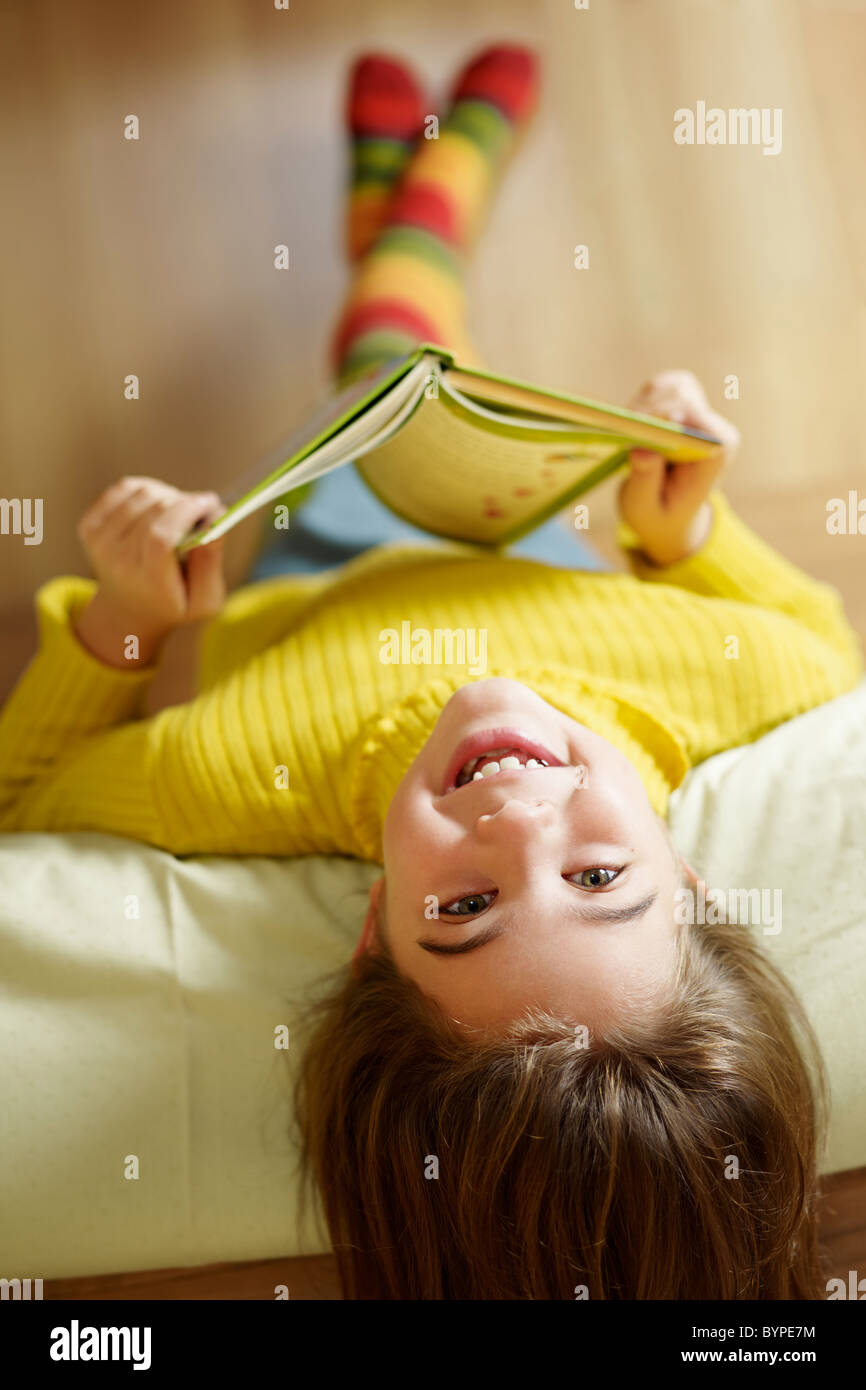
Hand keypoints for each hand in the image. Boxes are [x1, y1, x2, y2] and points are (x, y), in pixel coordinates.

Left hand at [74, 477, 225, 667]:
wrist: (127, 609)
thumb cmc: (173, 603)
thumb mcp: (204, 600)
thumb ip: (211, 561)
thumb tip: (216, 515)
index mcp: (147, 581)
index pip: (160, 537)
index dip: (186, 512)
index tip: (209, 503)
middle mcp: (117, 560)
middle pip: (154, 510)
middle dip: (185, 501)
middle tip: (201, 510)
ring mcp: (99, 541)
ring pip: (142, 494)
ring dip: (168, 495)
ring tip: (179, 513)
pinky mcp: (89, 526)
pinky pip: (125, 488)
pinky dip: (147, 489)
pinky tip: (157, 507)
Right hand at [618, 370, 739, 566]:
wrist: (668, 516)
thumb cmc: (657, 516)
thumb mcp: (645, 508)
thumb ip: (645, 480)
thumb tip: (642, 449)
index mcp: (716, 453)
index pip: (695, 419)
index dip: (664, 417)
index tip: (635, 430)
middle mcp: (714, 429)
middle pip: (681, 397)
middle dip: (647, 413)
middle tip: (623, 437)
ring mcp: (700, 414)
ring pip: (670, 385)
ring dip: (642, 406)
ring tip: (629, 436)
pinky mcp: (683, 404)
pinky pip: (661, 386)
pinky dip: (641, 400)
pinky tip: (634, 426)